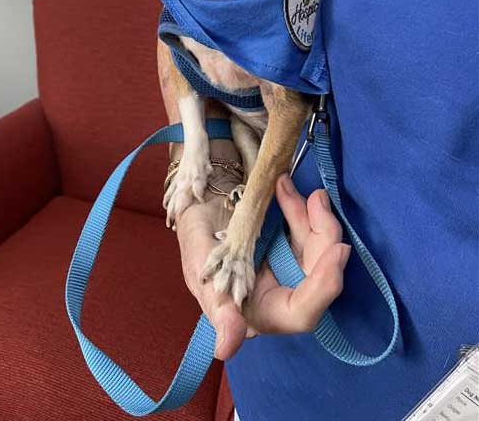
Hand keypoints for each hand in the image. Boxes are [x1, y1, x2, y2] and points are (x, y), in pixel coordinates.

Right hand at [176, 172, 350, 359]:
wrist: (196, 205)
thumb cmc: (194, 241)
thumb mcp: (200, 272)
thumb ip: (218, 308)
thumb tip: (226, 349)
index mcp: (260, 312)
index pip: (302, 312)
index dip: (324, 286)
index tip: (338, 249)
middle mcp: (282, 293)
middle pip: (319, 275)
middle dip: (323, 235)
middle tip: (317, 199)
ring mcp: (290, 266)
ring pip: (318, 247)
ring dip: (313, 216)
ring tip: (292, 185)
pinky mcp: (293, 243)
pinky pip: (308, 229)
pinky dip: (303, 208)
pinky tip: (288, 186)